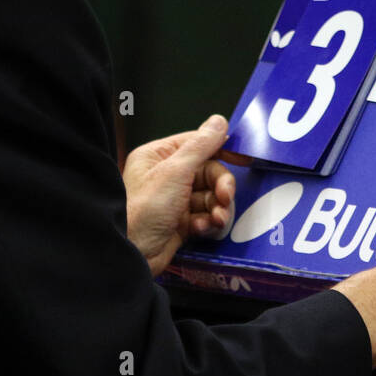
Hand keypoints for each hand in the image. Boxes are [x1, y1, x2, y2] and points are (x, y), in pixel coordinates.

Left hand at [123, 115, 235, 275]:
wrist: (132, 254)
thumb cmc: (143, 210)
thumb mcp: (175, 172)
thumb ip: (201, 146)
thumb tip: (219, 121)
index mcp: (158, 156)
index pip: (198, 144)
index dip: (221, 150)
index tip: (243, 158)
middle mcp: (166, 176)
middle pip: (209, 172)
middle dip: (220, 186)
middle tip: (225, 197)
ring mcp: (174, 200)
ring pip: (210, 196)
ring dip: (217, 207)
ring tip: (217, 218)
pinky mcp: (180, 223)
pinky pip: (205, 216)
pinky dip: (208, 222)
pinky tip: (203, 228)